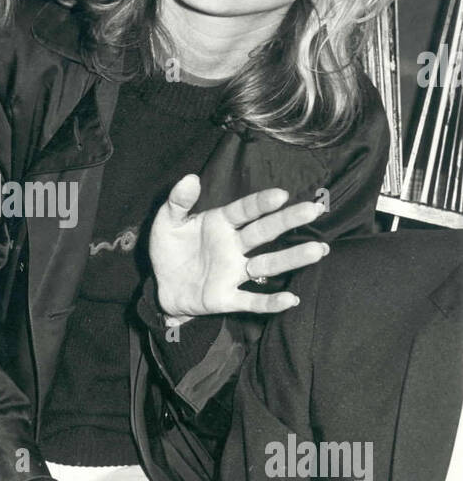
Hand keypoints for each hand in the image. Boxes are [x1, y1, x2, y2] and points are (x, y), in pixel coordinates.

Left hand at [149, 173, 328, 321]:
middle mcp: (233, 246)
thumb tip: (189, 178)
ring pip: (267, 264)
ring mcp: (233, 272)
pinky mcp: (227, 298)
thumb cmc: (170, 249)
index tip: (281, 195)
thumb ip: (178, 201)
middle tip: (314, 209)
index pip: (245, 210)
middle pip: (265, 232)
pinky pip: (252, 300)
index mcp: (220, 223)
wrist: (162, 286)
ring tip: (318, 250)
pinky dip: (270, 302)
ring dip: (292, 258)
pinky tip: (290, 299)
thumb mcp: (166, 222)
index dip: (261, 203)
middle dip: (289, 221)